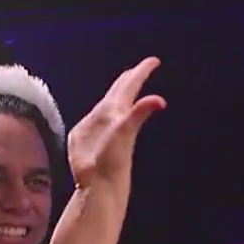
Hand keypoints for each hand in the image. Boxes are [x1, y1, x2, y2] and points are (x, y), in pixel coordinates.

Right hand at [66, 57, 166, 187]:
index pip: (130, 87)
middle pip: (121, 92)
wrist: (98, 183)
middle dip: (130, 79)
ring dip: (114, 93)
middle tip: (141, 68)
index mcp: (118, 112)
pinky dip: (96, 112)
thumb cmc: (113, 158)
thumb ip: (139, 113)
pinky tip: (99, 114)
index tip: (154, 61)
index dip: (141, 72)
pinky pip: (91, 119)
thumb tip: (160, 101)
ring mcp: (98, 127)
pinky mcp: (83, 136)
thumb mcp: (126, 131)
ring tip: (122, 85)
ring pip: (108, 104)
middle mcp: (110, 117)